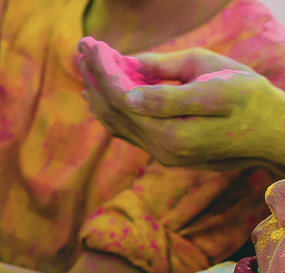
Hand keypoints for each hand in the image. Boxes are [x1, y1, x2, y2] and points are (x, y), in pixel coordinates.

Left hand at [77, 41, 284, 172]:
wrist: (276, 134)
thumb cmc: (251, 100)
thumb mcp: (215, 84)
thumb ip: (168, 88)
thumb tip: (127, 90)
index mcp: (170, 133)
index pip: (121, 97)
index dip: (103, 68)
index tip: (92, 44)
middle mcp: (160, 150)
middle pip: (112, 110)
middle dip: (94, 76)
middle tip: (81, 47)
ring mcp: (163, 155)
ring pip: (116, 123)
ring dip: (96, 94)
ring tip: (84, 66)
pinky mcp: (167, 153)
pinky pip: (128, 130)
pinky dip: (110, 110)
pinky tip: (98, 94)